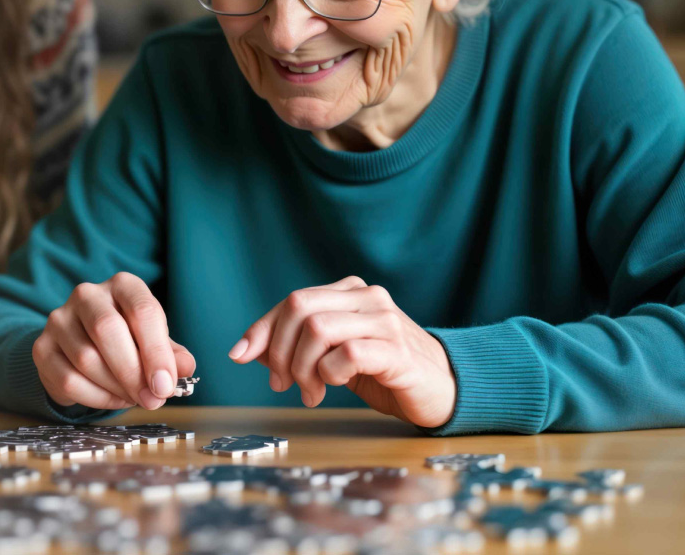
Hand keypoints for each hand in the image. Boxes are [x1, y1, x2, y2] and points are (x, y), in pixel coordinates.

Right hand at [33, 272, 195, 410]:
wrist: (80, 348)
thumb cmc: (127, 341)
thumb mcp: (154, 343)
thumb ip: (172, 355)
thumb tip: (186, 367)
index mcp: (122, 285)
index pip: (142, 310)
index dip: (156, 351)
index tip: (165, 385)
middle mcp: (88, 295)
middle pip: (108, 330)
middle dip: (133, 372)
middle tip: (152, 400)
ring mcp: (60, 319)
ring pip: (87, 358)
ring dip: (116, 387)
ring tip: (133, 397)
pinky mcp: (42, 347)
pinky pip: (68, 379)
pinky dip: (95, 398)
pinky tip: (110, 398)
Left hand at [230, 276, 455, 428]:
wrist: (444, 388)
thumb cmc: (384, 371)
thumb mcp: (333, 354)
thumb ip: (296, 346)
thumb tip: (246, 350)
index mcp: (349, 291)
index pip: (292, 301)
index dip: (261, 329)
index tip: (240, 356)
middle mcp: (366, 297)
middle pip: (299, 308)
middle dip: (279, 350)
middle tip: (282, 383)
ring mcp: (384, 320)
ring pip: (318, 329)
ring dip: (302, 368)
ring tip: (310, 393)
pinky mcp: (397, 349)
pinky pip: (346, 353)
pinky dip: (328, 374)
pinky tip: (332, 387)